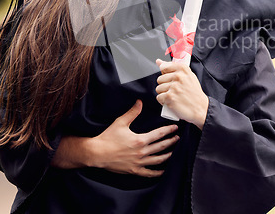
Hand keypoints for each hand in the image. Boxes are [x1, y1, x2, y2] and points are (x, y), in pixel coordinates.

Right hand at [51, 100, 178, 176]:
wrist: (97, 153)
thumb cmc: (108, 138)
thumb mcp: (120, 122)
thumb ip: (132, 112)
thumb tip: (139, 102)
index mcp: (140, 140)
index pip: (159, 134)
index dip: (168, 130)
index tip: (175, 128)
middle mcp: (142, 152)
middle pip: (161, 147)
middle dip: (171, 142)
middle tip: (177, 138)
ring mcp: (139, 162)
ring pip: (158, 160)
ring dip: (167, 155)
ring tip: (172, 151)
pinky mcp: (134, 170)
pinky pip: (149, 173)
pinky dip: (157, 172)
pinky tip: (162, 170)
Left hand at [155, 59, 208, 128]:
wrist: (201, 108)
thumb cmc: (194, 93)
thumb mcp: (188, 76)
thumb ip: (173, 67)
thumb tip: (158, 61)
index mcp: (183, 69)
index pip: (164, 67)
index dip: (166, 74)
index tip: (171, 79)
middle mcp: (178, 76)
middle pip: (160, 79)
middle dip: (165, 86)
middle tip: (174, 90)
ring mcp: (174, 87)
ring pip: (158, 88)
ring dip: (163, 94)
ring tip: (173, 96)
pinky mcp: (170, 97)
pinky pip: (159, 97)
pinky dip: (163, 101)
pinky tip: (170, 101)